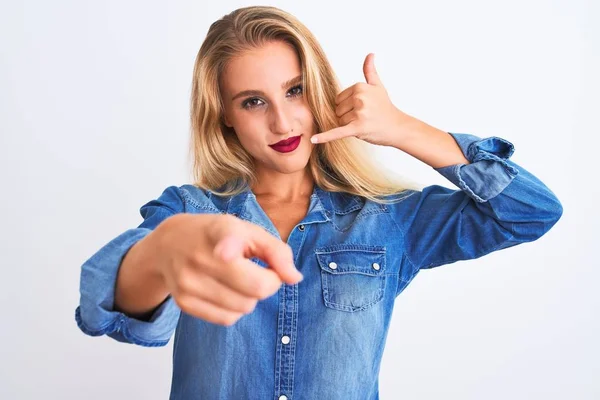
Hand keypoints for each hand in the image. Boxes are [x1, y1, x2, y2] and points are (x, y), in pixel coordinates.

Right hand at [154, 213, 302, 325]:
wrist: (170, 244)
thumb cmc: (219, 236)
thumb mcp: (249, 231)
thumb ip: (277, 251)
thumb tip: (295, 279)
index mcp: (219, 230)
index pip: (225, 241)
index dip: (228, 250)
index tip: (225, 254)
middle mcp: (200, 256)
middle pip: (256, 288)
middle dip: (267, 284)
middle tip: (257, 270)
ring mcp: (189, 282)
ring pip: (244, 308)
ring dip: (251, 298)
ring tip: (237, 279)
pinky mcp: (183, 302)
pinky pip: (227, 319)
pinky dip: (235, 309)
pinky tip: (225, 291)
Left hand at [310, 53, 417, 146]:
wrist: (398, 127)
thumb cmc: (385, 107)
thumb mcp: (378, 86)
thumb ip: (370, 71)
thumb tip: (370, 54)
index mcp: (360, 87)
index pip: (339, 99)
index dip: (348, 107)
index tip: (363, 109)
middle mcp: (359, 98)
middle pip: (338, 110)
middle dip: (347, 117)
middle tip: (364, 118)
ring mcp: (359, 113)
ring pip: (339, 121)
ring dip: (348, 126)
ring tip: (365, 124)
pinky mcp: (358, 128)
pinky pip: (337, 132)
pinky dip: (325, 137)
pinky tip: (313, 139)